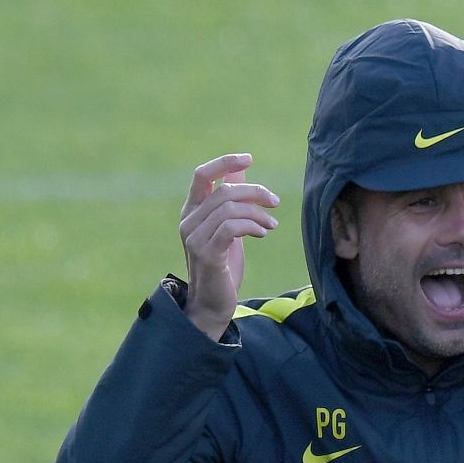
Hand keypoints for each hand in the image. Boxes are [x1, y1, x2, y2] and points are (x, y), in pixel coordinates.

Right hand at [179, 153, 279, 339]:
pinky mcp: (207, 253)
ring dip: (258, 213)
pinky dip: (252, 226)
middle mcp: (188, 221)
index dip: (225, 162)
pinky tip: (263, 234)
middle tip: (275, 202)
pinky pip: (232, 227)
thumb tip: (242, 173)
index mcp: (192, 211)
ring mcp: (194, 237)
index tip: (249, 158)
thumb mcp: (229, 229)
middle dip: (255, 192)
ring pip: (229, 208)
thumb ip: (232, 203)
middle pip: (224, 190)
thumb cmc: (223, 266)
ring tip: (272, 225)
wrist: (213, 304)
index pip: (202, 175)